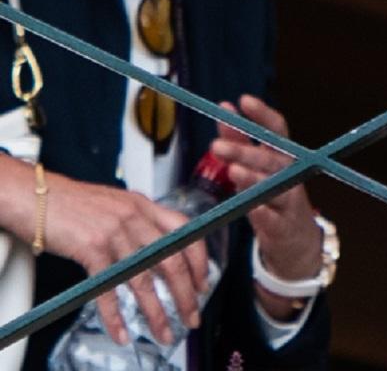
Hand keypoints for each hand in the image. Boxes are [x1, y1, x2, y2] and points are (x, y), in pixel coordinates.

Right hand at [37, 169, 208, 346]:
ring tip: (164, 333)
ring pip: (144, 280)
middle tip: (191, 318)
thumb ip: (139, 223)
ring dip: (157, 313)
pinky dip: (115, 317)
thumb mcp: (117, 205)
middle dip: (185, 295)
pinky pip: (108, 290)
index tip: (203, 284)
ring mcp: (114, 233)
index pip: (185, 230)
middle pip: (171, 260)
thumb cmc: (75, 203)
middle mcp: (134, 217)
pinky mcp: (91, 249)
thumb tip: (157, 251)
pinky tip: (122, 333)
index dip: (198, 260)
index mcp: (144, 206)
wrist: (39, 197)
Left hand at [211, 95, 322, 317]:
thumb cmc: (274, 199)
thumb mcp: (259, 169)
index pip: (277, 129)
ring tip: (233, 171)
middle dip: (244, 150)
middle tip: (215, 146)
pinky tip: (252, 207)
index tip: (243, 100)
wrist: (297, 244)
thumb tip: (224, 109)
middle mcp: (290, 173)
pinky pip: (272, 219)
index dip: (262, 114)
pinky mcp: (283, 228)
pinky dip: (262, 212)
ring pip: (272, 185)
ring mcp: (289, 200)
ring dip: (253, 178)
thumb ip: (240, 141)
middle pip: (269, 157)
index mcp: (284, 155)